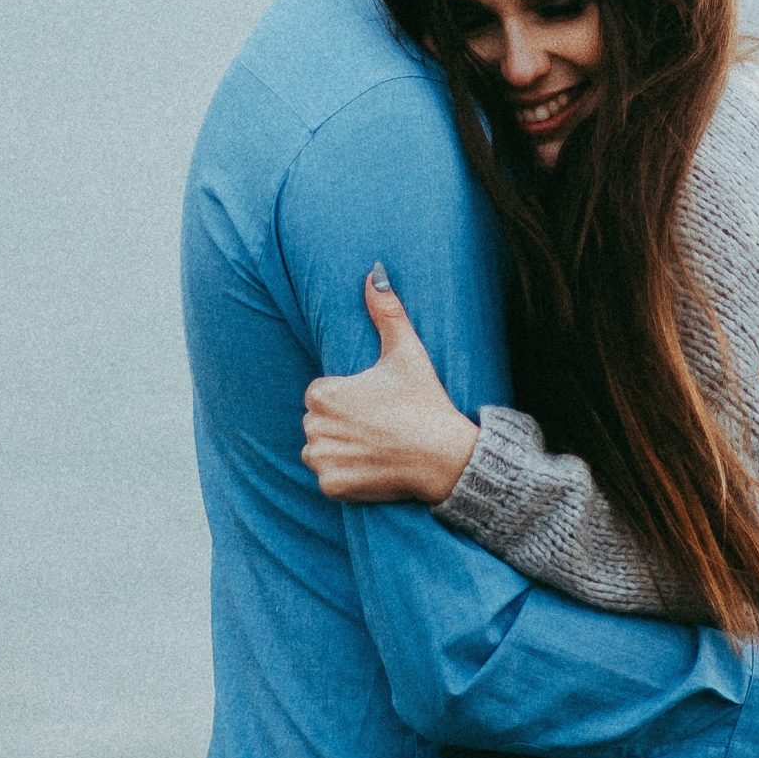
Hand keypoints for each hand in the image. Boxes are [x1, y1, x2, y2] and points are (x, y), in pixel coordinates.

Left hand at [302, 267, 479, 504]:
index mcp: (323, 392)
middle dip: (341, 424)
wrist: (444, 456)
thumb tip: (373, 272)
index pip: (321, 395)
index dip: (349, 400)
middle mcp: (314, 426)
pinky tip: (372, 467)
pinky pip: (327, 478)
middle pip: (317, 423)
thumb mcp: (406, 352)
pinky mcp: (331, 485)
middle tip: (379, 425)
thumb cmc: (423, 401)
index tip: (376, 405)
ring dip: (338, 450)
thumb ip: (386, 311)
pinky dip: (345, 476)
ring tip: (375, 445)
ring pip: (318, 450)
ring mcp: (322, 458)